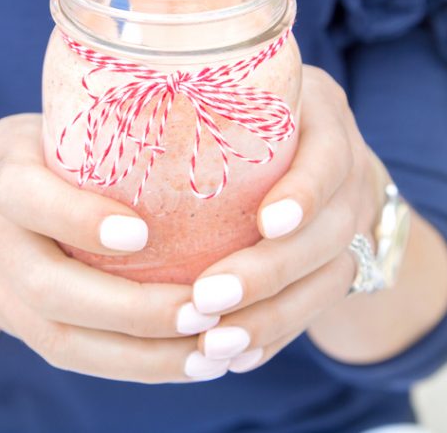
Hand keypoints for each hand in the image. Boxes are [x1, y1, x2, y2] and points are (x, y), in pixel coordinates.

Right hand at [0, 114, 231, 382]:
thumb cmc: (54, 149)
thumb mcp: (69, 125)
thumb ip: (119, 132)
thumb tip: (221, 123)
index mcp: (2, 167)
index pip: (25, 195)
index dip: (78, 219)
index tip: (142, 234)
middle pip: (44, 286)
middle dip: (128, 309)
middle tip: (202, 310)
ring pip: (58, 338)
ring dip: (139, 355)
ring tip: (206, 353)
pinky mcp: (14, 324)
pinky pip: (72, 356)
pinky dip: (133, 365)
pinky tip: (188, 362)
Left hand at [186, 66, 388, 373]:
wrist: (316, 149)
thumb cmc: (242, 109)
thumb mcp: (229, 89)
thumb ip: (189, 102)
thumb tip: (93, 126)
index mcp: (323, 115)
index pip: (329, 155)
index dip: (305, 192)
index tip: (265, 223)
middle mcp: (350, 170)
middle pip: (330, 232)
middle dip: (270, 271)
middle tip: (208, 299)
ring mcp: (353, 219)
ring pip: (329, 280)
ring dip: (272, 318)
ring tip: (215, 342)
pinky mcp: (340, 262)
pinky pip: (318, 307)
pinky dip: (277, 334)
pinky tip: (238, 357)